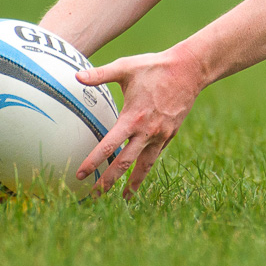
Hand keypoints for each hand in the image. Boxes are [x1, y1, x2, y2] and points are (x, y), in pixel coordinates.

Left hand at [74, 45, 207, 197]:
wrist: (190, 70)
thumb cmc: (155, 67)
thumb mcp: (126, 67)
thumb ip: (101, 74)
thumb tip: (76, 77)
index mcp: (133, 118)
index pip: (108, 146)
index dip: (93, 162)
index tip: (81, 174)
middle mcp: (147, 131)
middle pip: (124, 163)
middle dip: (108, 181)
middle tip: (94, 196)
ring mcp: (161, 135)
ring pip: (144, 165)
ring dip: (133, 183)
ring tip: (124, 198)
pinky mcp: (170, 134)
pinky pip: (156, 154)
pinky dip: (147, 166)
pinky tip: (141, 172)